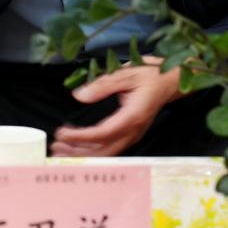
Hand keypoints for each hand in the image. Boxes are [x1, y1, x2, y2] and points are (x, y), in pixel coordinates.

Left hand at [50, 58, 181, 156]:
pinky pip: (110, 147)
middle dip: (78, 152)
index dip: (81, 137)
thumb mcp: (127, 73)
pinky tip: (77, 145)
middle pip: (103, 150)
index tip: (63, 133)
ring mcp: (133, 134)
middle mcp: (134, 130)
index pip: (103, 134)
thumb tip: (78, 96)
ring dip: (83, 153)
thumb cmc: (151, 74)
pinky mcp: (130, 133)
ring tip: (61, 150)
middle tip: (55, 147)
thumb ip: (102, 84)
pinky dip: (92, 149)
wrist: (171, 80)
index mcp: (133, 116)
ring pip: (106, 152)